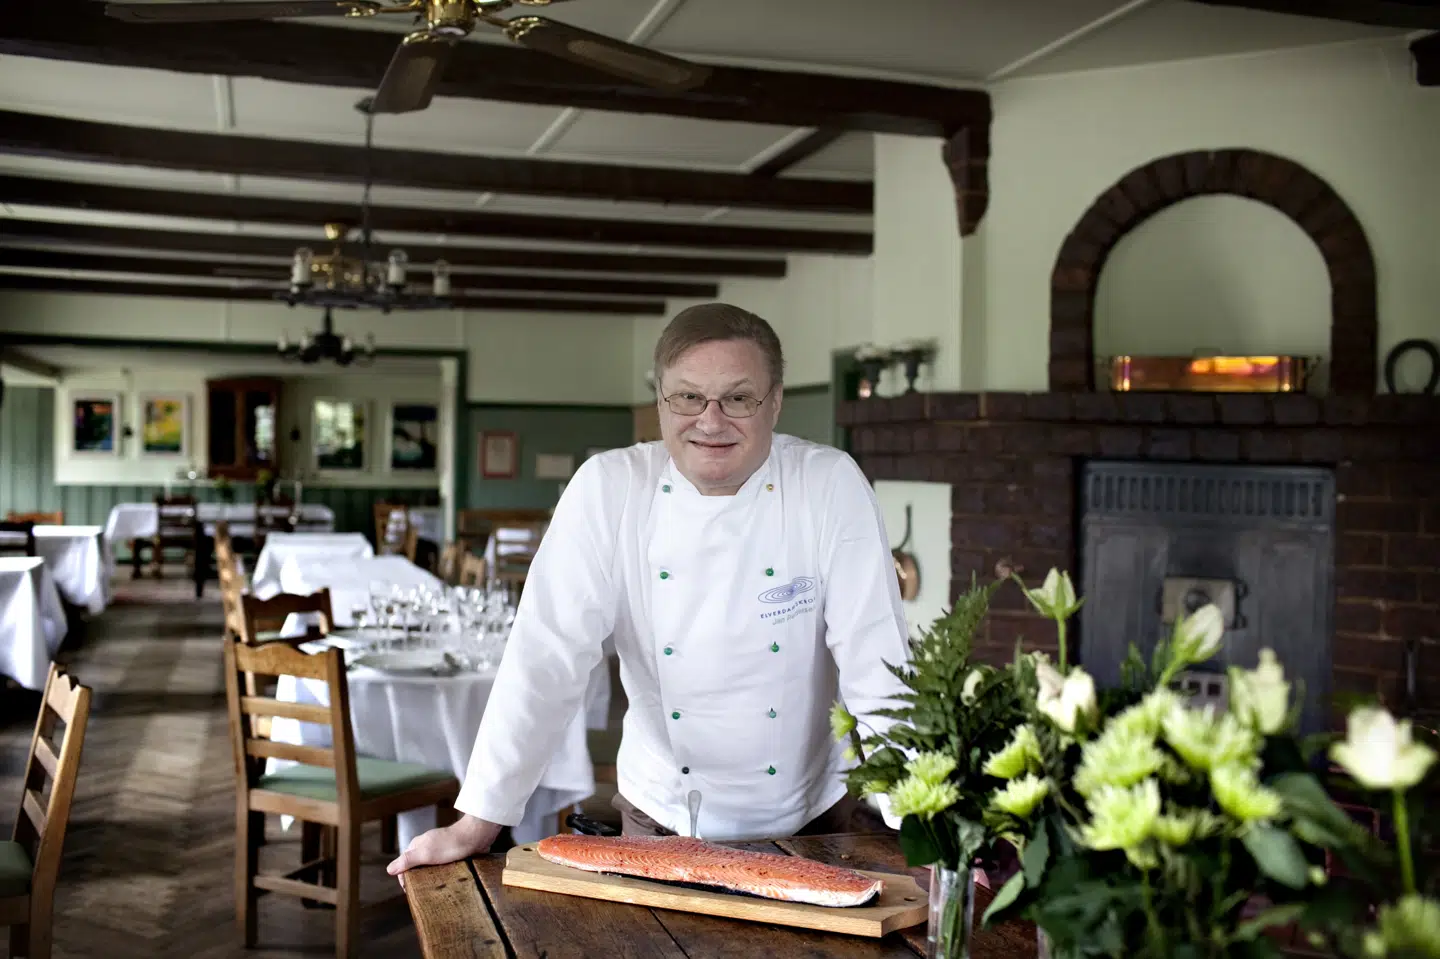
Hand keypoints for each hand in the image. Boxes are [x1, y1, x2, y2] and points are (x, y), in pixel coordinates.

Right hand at [387, 814, 502, 883]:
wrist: (476, 836)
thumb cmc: (451, 844)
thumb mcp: (426, 853)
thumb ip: (407, 860)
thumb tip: (389, 870)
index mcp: (416, 846)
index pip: (403, 866)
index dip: (405, 880)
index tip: (411, 892)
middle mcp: (426, 847)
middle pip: (416, 868)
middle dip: (418, 879)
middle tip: (424, 892)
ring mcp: (439, 850)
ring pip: (429, 868)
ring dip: (431, 878)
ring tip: (436, 889)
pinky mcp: (451, 853)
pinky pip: (442, 867)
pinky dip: (442, 874)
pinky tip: (446, 881)